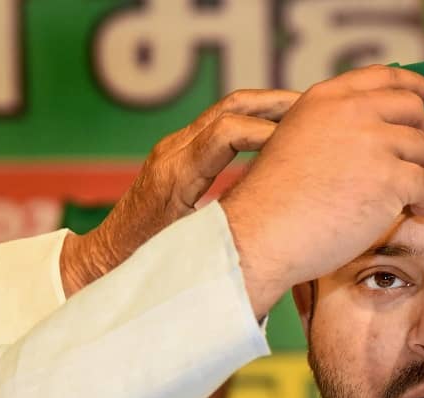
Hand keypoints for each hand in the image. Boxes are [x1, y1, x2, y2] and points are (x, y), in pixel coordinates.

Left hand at [60, 89, 298, 295]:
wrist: (106, 259)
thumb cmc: (146, 266)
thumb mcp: (192, 255)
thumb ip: (227, 240)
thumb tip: (277, 248)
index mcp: (177, 176)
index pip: (227, 132)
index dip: (269, 133)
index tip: (302, 149)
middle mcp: (173, 152)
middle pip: (231, 106)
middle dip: (276, 105)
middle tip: (317, 112)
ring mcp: (174, 148)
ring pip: (227, 109)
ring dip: (268, 108)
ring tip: (308, 116)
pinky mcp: (179, 153)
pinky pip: (222, 124)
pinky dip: (255, 121)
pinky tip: (282, 135)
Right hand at [219, 65, 423, 316]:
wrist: (262, 233)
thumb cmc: (274, 200)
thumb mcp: (295, 137)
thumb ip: (333, 123)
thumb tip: (378, 126)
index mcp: (326, 98)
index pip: (383, 77)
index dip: (414, 84)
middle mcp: (351, 111)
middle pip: (412, 109)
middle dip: (423, 135)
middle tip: (419, 161)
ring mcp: (371, 143)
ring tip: (413, 194)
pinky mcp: (388, 179)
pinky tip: (416, 211)